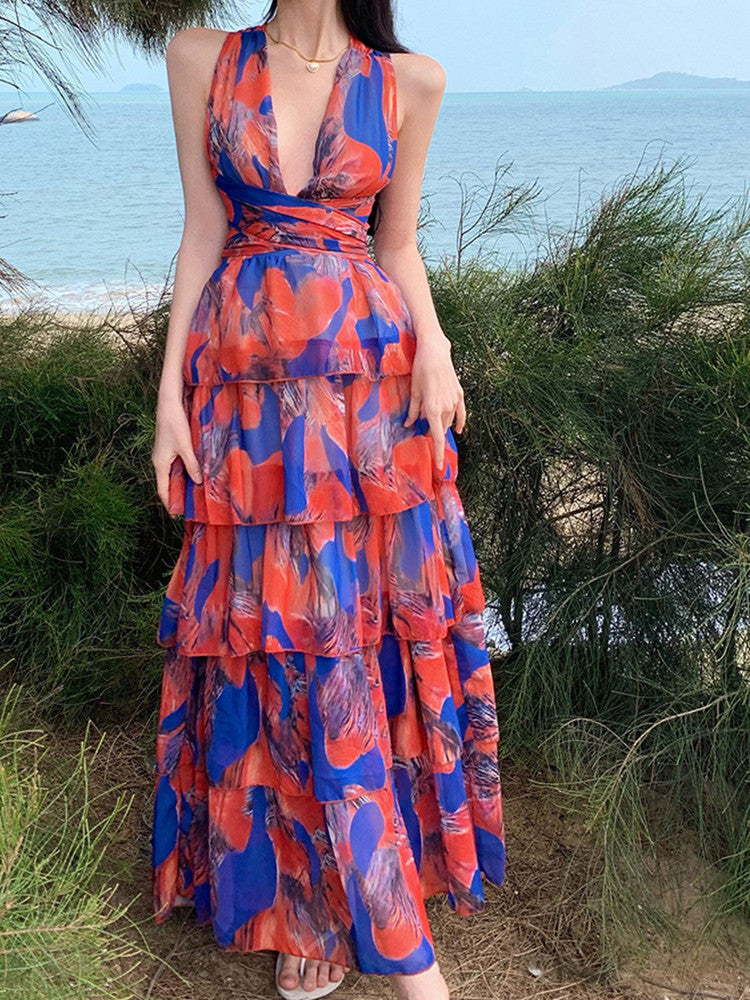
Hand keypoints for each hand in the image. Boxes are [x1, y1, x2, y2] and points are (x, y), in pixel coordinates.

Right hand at [152, 392, 202, 512]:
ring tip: (193, 494)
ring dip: (181, 484)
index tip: (176, 516)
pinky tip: (194, 474)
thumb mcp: (186, 446)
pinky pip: (175, 466)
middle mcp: (159, 461)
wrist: (168, 404)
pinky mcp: (169, 447)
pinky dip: (183, 473)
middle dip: (176, 496)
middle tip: (189, 507)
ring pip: (172, 475)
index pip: (162, 490)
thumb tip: (197, 482)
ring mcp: (163, 454)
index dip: (169, 503)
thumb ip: (192, 465)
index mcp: (160, 464)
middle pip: (167, 484)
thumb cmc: (175, 424)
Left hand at [404, 332, 465, 470]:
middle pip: (441, 428)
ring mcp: (455, 401)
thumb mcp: (413, 391)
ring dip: (441, 424)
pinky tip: (459, 429)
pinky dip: (459, 422)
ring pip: (448, 420)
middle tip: (424, 436)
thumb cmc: (421, 370)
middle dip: (434, 434)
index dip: (438, 453)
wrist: (436, 352)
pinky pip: (461, 413)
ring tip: (432, 423)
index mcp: (433, 409)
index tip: (439, 465)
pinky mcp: (459, 394)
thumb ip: (413, 410)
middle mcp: (446, 407)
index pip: (438, 437)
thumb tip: (409, 424)